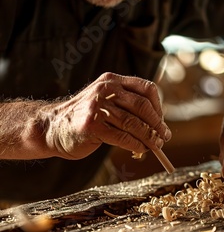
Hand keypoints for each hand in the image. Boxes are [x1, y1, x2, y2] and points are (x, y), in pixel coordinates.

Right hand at [41, 72, 171, 159]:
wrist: (52, 128)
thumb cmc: (84, 119)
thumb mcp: (104, 102)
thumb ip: (126, 107)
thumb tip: (157, 127)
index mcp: (111, 81)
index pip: (146, 88)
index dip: (158, 107)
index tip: (161, 122)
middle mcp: (105, 90)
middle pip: (142, 106)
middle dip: (157, 124)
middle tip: (163, 137)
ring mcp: (97, 107)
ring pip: (134, 123)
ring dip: (149, 137)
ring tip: (155, 146)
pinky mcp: (92, 126)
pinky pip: (123, 137)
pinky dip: (135, 145)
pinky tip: (139, 150)